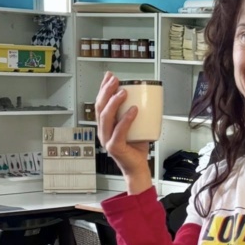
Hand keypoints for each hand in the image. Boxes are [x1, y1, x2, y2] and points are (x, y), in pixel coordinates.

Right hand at [95, 72, 151, 194]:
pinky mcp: (115, 147)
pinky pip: (119, 131)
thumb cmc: (136, 148)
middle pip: (100, 108)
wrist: (138, 168)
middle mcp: (103, 131)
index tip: (109, 76)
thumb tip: (144, 95)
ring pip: (106, 117)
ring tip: (123, 92)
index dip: (103, 88)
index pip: (100, 103)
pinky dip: (126, 119)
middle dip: (106, 91)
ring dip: (114, 102)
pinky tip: (133, 110)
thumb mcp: (135, 126)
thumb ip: (134, 112)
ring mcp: (107, 139)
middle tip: (115, 80)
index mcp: (105, 125)